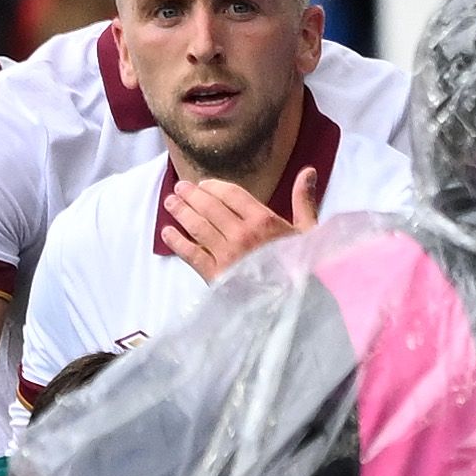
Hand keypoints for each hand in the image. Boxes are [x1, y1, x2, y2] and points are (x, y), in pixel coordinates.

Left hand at [160, 170, 319, 279]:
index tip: (203, 184)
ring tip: (170, 203)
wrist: (297, 303)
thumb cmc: (304, 267)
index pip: (231, 194)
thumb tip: (308, 171)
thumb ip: (303, 200)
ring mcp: (227, 255)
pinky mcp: (216, 275)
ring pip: (197, 227)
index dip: (213, 186)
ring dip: (180, 212)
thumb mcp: (309, 231)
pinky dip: (176, 242)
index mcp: (263, 220)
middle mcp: (242, 234)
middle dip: (191, 195)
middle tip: (180, 188)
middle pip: (209, 207)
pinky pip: (191, 254)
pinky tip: (166, 232)